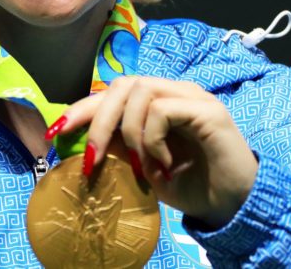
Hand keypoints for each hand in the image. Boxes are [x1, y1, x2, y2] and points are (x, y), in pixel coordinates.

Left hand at [49, 76, 258, 228]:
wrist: (233, 206)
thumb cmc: (192, 186)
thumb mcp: (145, 167)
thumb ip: (122, 148)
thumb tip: (85, 143)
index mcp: (159, 101)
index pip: (114, 92)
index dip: (82, 108)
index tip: (56, 132)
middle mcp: (175, 91)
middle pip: (123, 84)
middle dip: (97, 119)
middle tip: (91, 158)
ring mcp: (192, 97)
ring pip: (140, 90)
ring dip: (129, 133)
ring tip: (141, 166)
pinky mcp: (207, 110)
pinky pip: (162, 110)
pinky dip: (152, 139)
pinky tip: (163, 164)